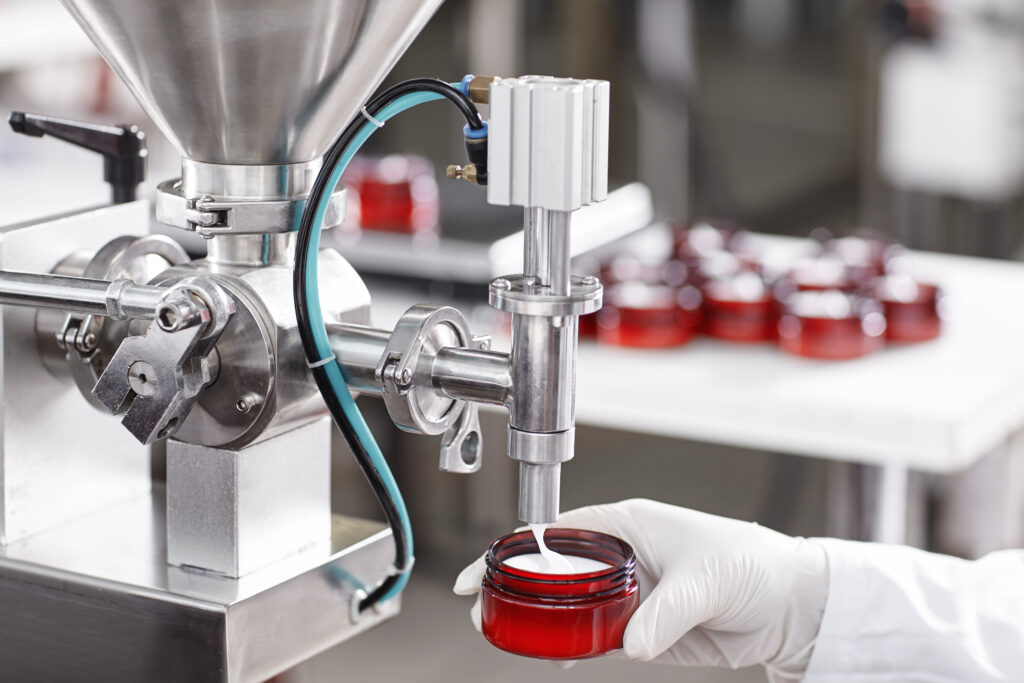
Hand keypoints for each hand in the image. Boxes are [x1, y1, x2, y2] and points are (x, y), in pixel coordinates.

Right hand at [454, 499, 828, 679]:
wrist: (788, 605)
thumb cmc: (751, 565)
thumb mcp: (706, 581)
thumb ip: (666, 611)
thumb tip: (633, 642)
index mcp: (626, 525)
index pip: (555, 532)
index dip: (514, 547)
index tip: (482, 568)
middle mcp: (620, 556)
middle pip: (552, 569)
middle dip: (514, 586)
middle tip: (483, 608)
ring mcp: (627, 592)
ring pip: (568, 604)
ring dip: (539, 619)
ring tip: (509, 636)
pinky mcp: (640, 626)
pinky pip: (595, 634)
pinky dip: (572, 644)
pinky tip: (558, 655)